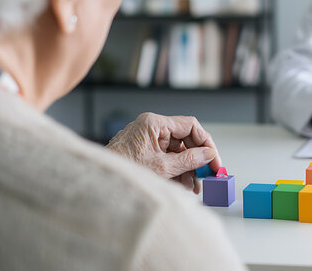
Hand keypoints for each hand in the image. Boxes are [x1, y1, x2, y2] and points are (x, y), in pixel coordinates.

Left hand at [106, 112, 221, 194]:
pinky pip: (166, 159)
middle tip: (207, 176)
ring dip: (187, 170)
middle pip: (185, 141)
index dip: (206, 143)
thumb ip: (189, 160)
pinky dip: (175, 172)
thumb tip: (209, 155)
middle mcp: (151, 129)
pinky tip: (182, 186)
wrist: (97, 186)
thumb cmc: (122, 172)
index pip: (190, 125)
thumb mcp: (162, 168)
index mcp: (154, 123)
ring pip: (177, 152)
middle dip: (196, 161)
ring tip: (193, 187)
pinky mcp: (144, 153)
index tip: (214, 159)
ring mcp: (147, 141)